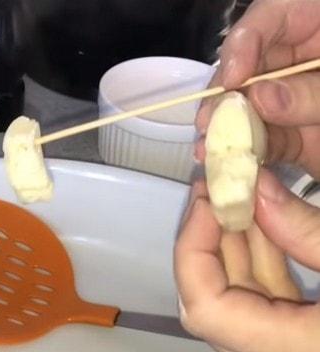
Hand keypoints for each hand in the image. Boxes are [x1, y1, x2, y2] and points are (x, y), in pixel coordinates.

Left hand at [175, 171, 319, 351]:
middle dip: (212, 241)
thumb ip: (310, 231)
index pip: (206, 307)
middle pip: (217, 307)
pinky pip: (271, 320)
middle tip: (221, 186)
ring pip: (242, 312)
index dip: (193, 247)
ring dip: (239, 254)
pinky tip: (274, 229)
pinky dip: (268, 274)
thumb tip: (255, 191)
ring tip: (245, 195)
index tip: (207, 198)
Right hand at [193, 0, 319, 177]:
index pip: (269, 18)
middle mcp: (300, 60)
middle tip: (210, 123)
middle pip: (251, 70)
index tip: (232, 78)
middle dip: (226, 98)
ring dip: (229, 133)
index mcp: (314, 23)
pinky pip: (272, 144)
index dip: (243, 45)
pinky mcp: (303, 138)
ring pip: (254, 111)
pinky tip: (231, 166)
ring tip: (209, 151)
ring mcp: (298, 101)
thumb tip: (261, 99)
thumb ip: (312, 91)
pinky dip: (251, 158)